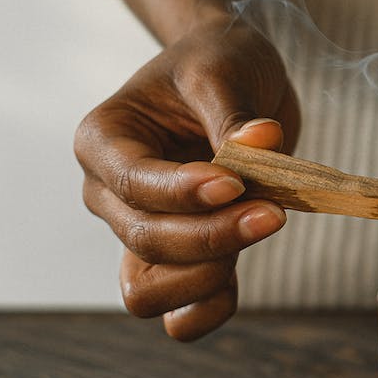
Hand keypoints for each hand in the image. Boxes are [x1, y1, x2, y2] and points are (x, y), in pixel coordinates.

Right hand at [74, 17, 300, 340]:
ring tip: (260, 230)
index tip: (236, 184)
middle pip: (145, 240)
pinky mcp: (179, 259)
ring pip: (148, 290)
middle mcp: (109, 194)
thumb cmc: (216, 63)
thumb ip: (234, 114)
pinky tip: (240, 278)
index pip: (133, 184)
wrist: (233, 77)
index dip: (183, 194)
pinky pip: (178, 313)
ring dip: (206, 276)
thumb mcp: (223, 70)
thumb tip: (261, 142)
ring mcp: (139, 232)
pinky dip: (208, 308)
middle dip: (211, 234)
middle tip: (274, 211)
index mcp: (103, 141)